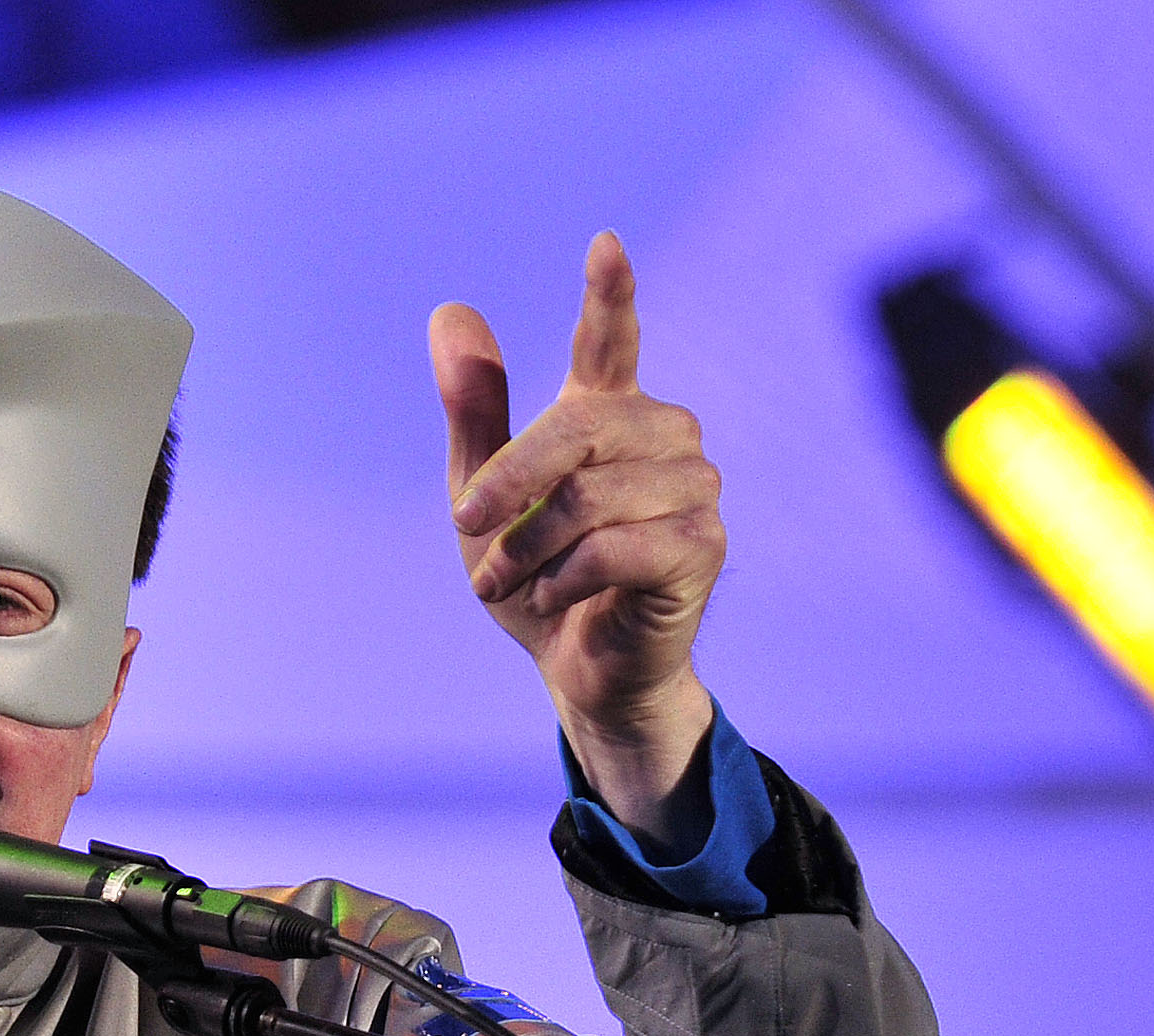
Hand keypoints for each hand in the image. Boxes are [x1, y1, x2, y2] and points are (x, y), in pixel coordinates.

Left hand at [432, 234, 725, 837]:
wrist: (579, 672)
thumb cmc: (536, 578)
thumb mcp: (481, 498)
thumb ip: (474, 412)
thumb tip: (450, 312)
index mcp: (608, 415)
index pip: (611, 342)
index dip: (610, 295)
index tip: (604, 245)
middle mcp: (663, 438)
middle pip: (581, 428)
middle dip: (512, 479)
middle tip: (465, 528)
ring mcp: (694, 489)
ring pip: (593, 495)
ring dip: (532, 548)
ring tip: (511, 582)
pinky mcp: (704, 548)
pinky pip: (616, 547)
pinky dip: (566, 579)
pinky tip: (555, 599)